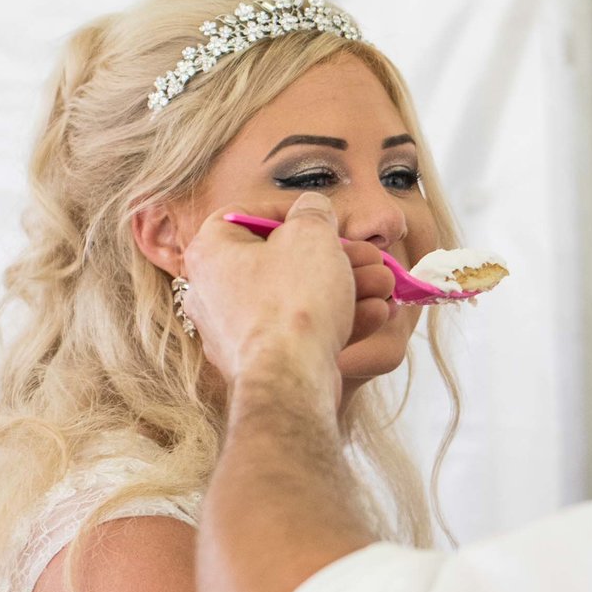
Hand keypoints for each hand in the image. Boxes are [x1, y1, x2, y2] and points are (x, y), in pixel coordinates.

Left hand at [178, 193, 359, 387]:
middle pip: (279, 261)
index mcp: (210, 252)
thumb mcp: (311, 234)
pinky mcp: (258, 362)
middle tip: (366, 257)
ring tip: (381, 286)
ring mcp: (234, 332)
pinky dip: (334, 321)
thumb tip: (312, 209)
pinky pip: (297, 331)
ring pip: (295, 297)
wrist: (290, 382)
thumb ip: (313, 211)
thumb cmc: (293, 303)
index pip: (245, 215)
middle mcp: (212, 292)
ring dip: (343, 289)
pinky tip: (373, 315)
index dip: (290, 212)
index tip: (322, 219)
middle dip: (332, 257)